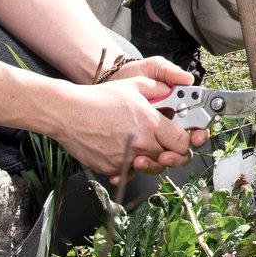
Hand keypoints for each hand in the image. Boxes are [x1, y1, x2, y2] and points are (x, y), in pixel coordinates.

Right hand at [51, 74, 203, 184]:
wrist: (68, 113)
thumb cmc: (99, 98)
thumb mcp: (136, 84)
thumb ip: (161, 89)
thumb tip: (176, 91)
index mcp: (150, 124)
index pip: (183, 143)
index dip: (187, 142)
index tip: (186, 138)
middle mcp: (140, 144)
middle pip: (170, 159)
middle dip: (172, 153)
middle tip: (168, 145)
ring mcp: (125, 159)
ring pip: (150, 167)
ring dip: (152, 159)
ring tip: (143, 145)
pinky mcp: (111, 169)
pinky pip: (129, 172)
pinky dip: (130, 164)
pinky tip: (125, 151)